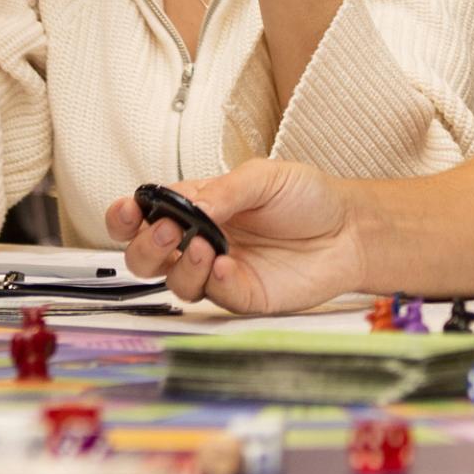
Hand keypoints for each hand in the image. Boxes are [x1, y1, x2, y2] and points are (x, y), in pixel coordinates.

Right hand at [106, 159, 361, 313]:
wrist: (348, 228)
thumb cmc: (305, 197)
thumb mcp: (265, 176)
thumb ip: (226, 189)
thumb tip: (191, 205)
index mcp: (197, 207)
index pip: (145, 215)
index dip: (125, 216)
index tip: (126, 210)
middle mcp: (199, 242)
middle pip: (145, 257)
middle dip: (145, 246)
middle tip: (167, 229)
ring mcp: (218, 272)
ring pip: (174, 282)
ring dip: (181, 265)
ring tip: (206, 244)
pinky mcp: (242, 295)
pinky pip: (214, 297)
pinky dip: (214, 282)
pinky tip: (226, 264)